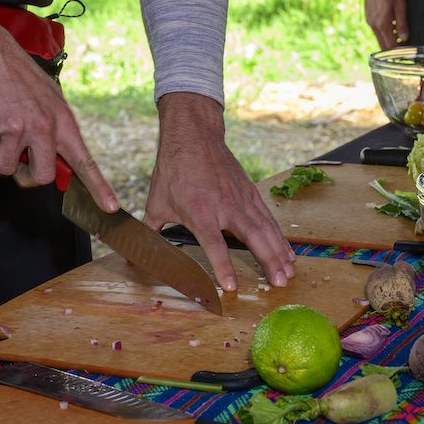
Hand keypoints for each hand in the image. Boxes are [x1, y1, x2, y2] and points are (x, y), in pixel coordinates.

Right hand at [0, 16, 119, 211]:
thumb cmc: (20, 77)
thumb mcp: (50, 99)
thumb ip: (56, 131)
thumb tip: (59, 165)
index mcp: (61, 121)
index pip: (84, 161)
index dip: (99, 187)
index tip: (110, 208)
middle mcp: (41, 127)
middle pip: (38, 178)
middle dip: (25, 176)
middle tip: (18, 158)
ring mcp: (14, 129)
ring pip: (5, 169)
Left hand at [142, 93, 295, 289]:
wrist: (193, 137)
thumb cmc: (173, 170)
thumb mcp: (156, 202)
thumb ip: (150, 230)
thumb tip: (133, 251)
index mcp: (201, 212)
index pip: (215, 245)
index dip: (223, 267)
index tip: (232, 286)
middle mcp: (226, 207)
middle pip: (253, 238)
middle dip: (268, 262)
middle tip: (280, 284)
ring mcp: (241, 198)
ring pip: (266, 229)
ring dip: (280, 252)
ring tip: (289, 273)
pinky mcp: (250, 192)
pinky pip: (268, 218)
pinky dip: (279, 236)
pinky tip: (287, 251)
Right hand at [363, 0, 408, 48]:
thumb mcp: (400, 6)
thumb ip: (402, 23)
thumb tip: (404, 38)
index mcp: (382, 25)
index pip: (390, 46)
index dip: (398, 52)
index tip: (406, 53)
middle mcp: (374, 26)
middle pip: (383, 45)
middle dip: (393, 49)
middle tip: (404, 48)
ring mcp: (369, 22)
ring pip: (379, 38)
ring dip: (388, 40)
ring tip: (400, 36)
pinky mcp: (368, 18)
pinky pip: (376, 31)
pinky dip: (384, 33)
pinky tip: (391, 27)